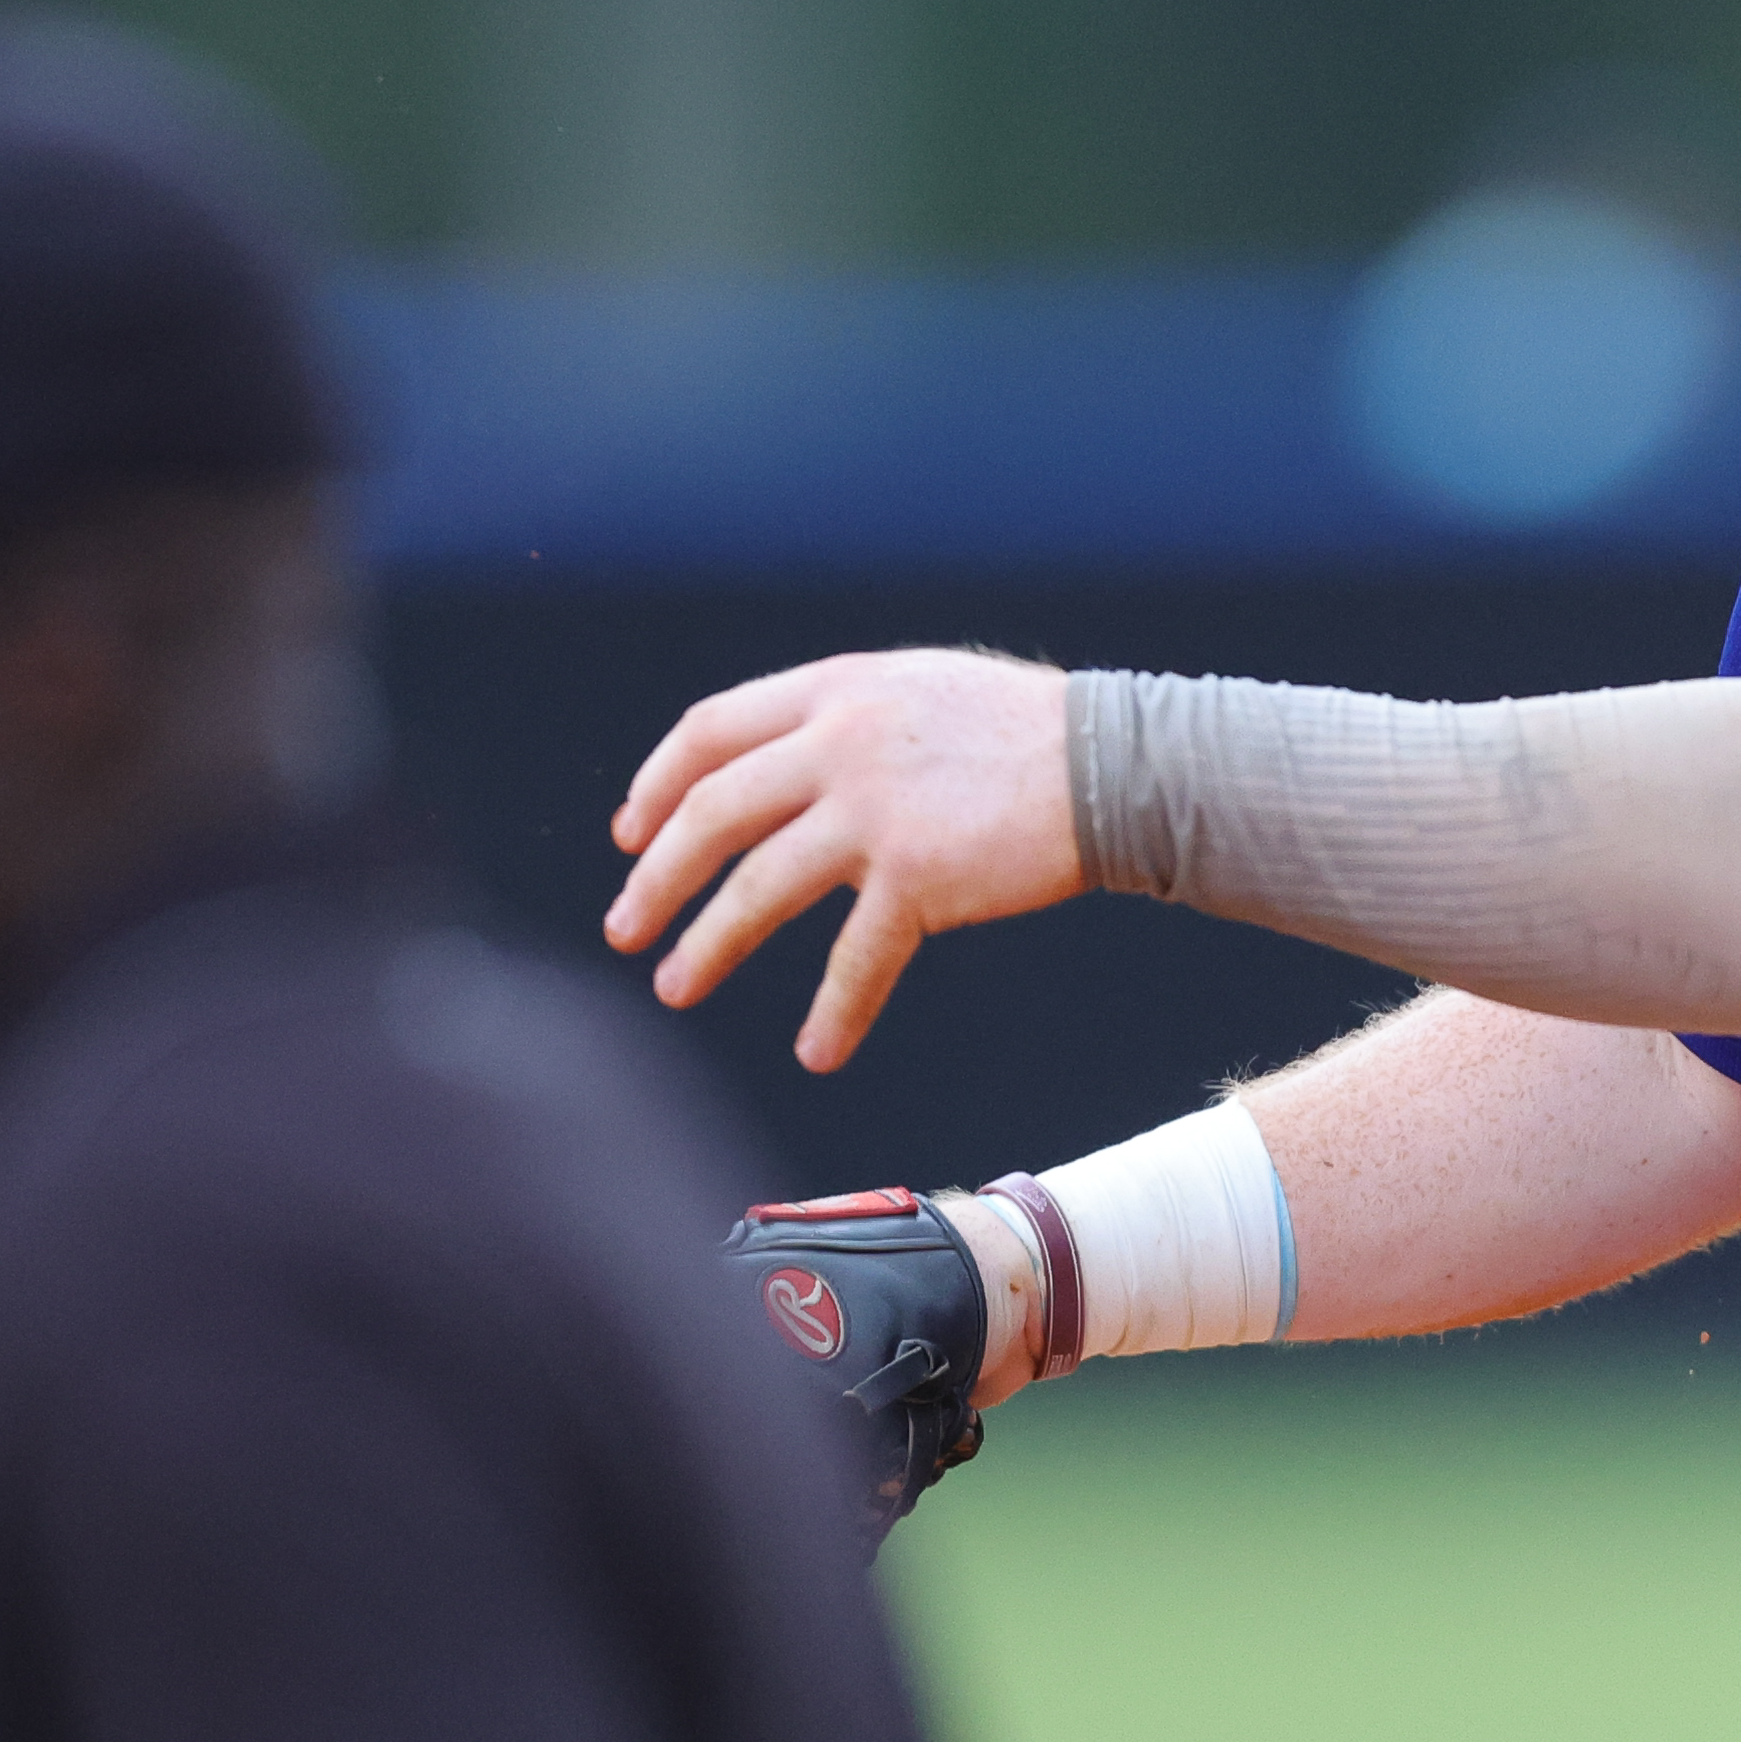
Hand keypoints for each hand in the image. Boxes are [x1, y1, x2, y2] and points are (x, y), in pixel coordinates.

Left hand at [604, 650, 1084, 1072]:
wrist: (1115, 764)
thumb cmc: (1029, 732)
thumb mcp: (920, 691)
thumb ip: (847, 720)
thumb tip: (788, 769)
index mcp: (836, 690)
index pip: (711, 731)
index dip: (656, 786)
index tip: (629, 835)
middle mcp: (841, 742)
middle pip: (711, 812)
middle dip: (657, 877)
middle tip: (625, 929)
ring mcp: (875, 810)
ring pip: (757, 886)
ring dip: (708, 944)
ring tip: (674, 986)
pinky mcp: (919, 876)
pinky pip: (855, 957)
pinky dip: (833, 1010)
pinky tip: (816, 1051)